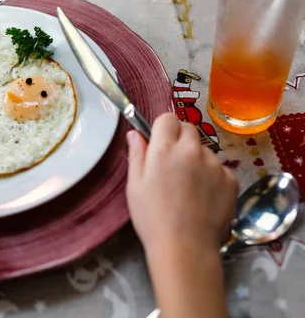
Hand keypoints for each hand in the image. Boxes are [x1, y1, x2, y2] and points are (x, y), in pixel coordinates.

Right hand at [126, 113, 236, 317]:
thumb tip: (135, 133)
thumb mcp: (134, 186)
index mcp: (164, 149)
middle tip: (172, 165)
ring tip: (188, 187)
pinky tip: (202, 196)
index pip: (168, 118)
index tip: (159, 143)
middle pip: (188, 129)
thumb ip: (137, 155)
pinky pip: (219, 168)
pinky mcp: (231, 179)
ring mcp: (214, 164)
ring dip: (196, 159)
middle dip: (180, 140)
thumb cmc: (152, 218)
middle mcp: (191, 150)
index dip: (162, 128)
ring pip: (204, 149)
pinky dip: (212, 176)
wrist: (185, 248)